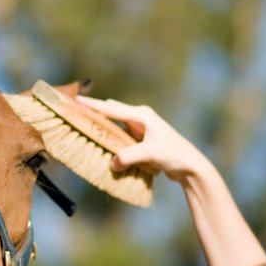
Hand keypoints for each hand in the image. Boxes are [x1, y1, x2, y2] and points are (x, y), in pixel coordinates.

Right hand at [76, 95, 205, 183]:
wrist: (190, 165)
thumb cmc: (173, 154)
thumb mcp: (150, 154)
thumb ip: (128, 157)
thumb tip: (112, 163)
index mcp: (141, 115)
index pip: (112, 109)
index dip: (93, 105)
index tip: (77, 99)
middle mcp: (140, 118)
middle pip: (112, 113)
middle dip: (95, 112)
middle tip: (76, 113)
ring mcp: (141, 129)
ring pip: (115, 126)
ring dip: (103, 128)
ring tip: (84, 127)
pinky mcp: (142, 140)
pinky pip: (121, 137)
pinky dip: (111, 140)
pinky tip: (102, 145)